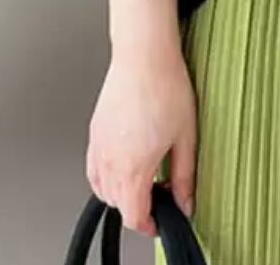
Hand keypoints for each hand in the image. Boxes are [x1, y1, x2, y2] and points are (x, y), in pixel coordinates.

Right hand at [86, 37, 197, 237]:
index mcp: (134, 167)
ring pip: (102, 187)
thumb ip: (184, 176)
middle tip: (159, 196)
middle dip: (137, 208)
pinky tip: (123, 163)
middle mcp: (110, 160)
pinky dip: (105, 175)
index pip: (133, 215)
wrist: (144, 54)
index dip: (149, 224)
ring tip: (143, 179)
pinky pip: (93, 167)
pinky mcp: (95, 130)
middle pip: (118, 204)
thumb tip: (186, 202)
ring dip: (120, 192)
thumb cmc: (165, 86)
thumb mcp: (186, 137)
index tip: (160, 220)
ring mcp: (99, 145)